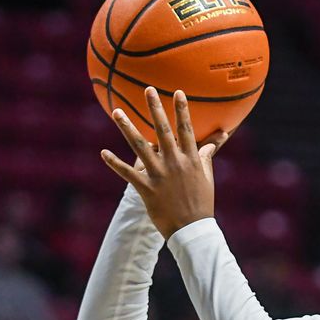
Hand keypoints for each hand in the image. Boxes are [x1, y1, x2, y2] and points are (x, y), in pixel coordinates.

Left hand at [101, 88, 230, 237]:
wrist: (192, 229)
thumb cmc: (202, 203)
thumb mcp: (207, 177)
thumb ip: (206, 156)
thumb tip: (216, 139)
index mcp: (190, 159)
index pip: (186, 130)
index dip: (182, 110)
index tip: (177, 92)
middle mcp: (174, 163)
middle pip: (162, 130)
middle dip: (155, 108)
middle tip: (148, 90)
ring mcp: (159, 174)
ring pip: (140, 146)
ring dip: (126, 127)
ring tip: (117, 112)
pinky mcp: (146, 188)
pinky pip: (127, 173)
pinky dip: (114, 163)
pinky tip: (103, 153)